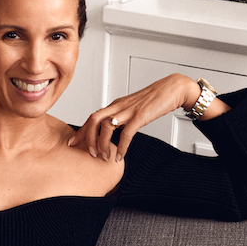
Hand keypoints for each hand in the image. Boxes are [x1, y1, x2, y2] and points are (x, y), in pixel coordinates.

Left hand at [67, 74, 228, 162]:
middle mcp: (119, 106)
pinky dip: (121, 146)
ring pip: (106, 126)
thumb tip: (114, 130)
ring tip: (105, 157)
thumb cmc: (155, 99)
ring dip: (103, 144)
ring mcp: (129, 110)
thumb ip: (122, 117)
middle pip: (93, 120)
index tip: (72, 143)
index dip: (81, 131)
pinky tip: (120, 155)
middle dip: (87, 138)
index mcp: (115, 104)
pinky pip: (126, 132)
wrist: (173, 88)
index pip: (92, 117)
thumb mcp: (133, 108)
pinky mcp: (141, 115)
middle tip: (89, 154)